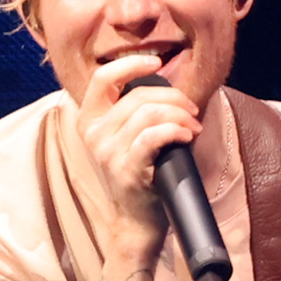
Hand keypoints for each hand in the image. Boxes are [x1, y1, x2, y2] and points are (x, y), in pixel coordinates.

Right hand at [76, 51, 198, 237]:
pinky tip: (187, 134)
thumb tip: (162, 80)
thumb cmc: (140, 172)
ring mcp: (107, 152)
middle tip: (191, 109)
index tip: (156, 62)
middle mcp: (93, 134)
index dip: (131, 64)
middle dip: (173, 98)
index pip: (102, 77)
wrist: (136, 219)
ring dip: (179, 115)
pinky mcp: (126, 168)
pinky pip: (153, 136)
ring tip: (192, 125)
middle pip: (138, 96)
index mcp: (89, 120)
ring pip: (149, 113)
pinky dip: (175, 130)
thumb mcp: (126, 136)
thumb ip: (132, 108)